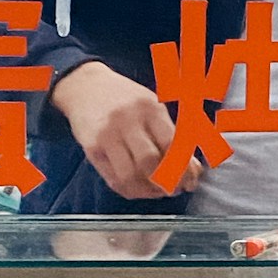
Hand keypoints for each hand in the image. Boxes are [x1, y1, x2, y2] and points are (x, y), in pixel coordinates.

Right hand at [53, 61, 197, 199]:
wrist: (85, 86)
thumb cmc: (125, 99)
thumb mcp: (152, 105)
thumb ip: (172, 134)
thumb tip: (192, 169)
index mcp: (149, 107)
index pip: (171, 144)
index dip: (184, 169)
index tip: (190, 181)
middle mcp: (127, 120)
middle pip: (150, 162)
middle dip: (167, 182)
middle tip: (175, 189)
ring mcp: (107, 135)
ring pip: (131, 175)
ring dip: (149, 191)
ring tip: (158, 191)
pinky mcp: (92, 149)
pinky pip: (114, 180)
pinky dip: (131, 191)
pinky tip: (140, 188)